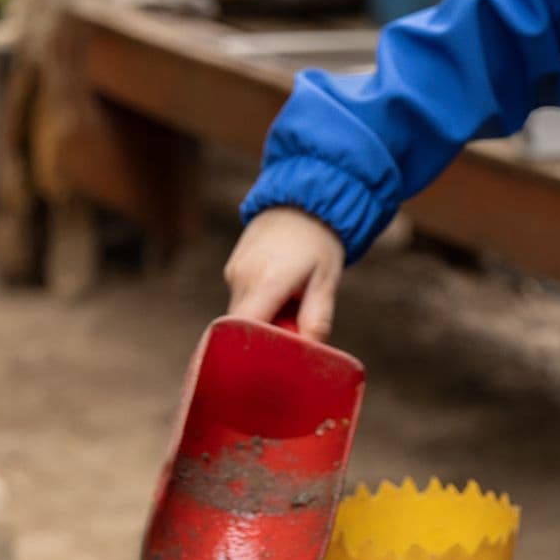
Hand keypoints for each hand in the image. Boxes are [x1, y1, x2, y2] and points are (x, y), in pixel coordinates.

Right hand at [223, 207, 345, 341]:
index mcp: (268, 281)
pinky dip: (260, 304)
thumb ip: (317, 318)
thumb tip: (310, 351)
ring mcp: (234, 272)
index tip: (276, 358)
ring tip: (292, 302)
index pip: (245, 330)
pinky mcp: (232, 269)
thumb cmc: (320, 242)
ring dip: (265, 319)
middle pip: (243, 327)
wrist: (303, 201)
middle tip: (295, 328)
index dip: (256, 349)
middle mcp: (243, 277)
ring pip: (242, 314)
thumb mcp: (327, 280)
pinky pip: (242, 299)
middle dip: (266, 336)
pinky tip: (281, 290)